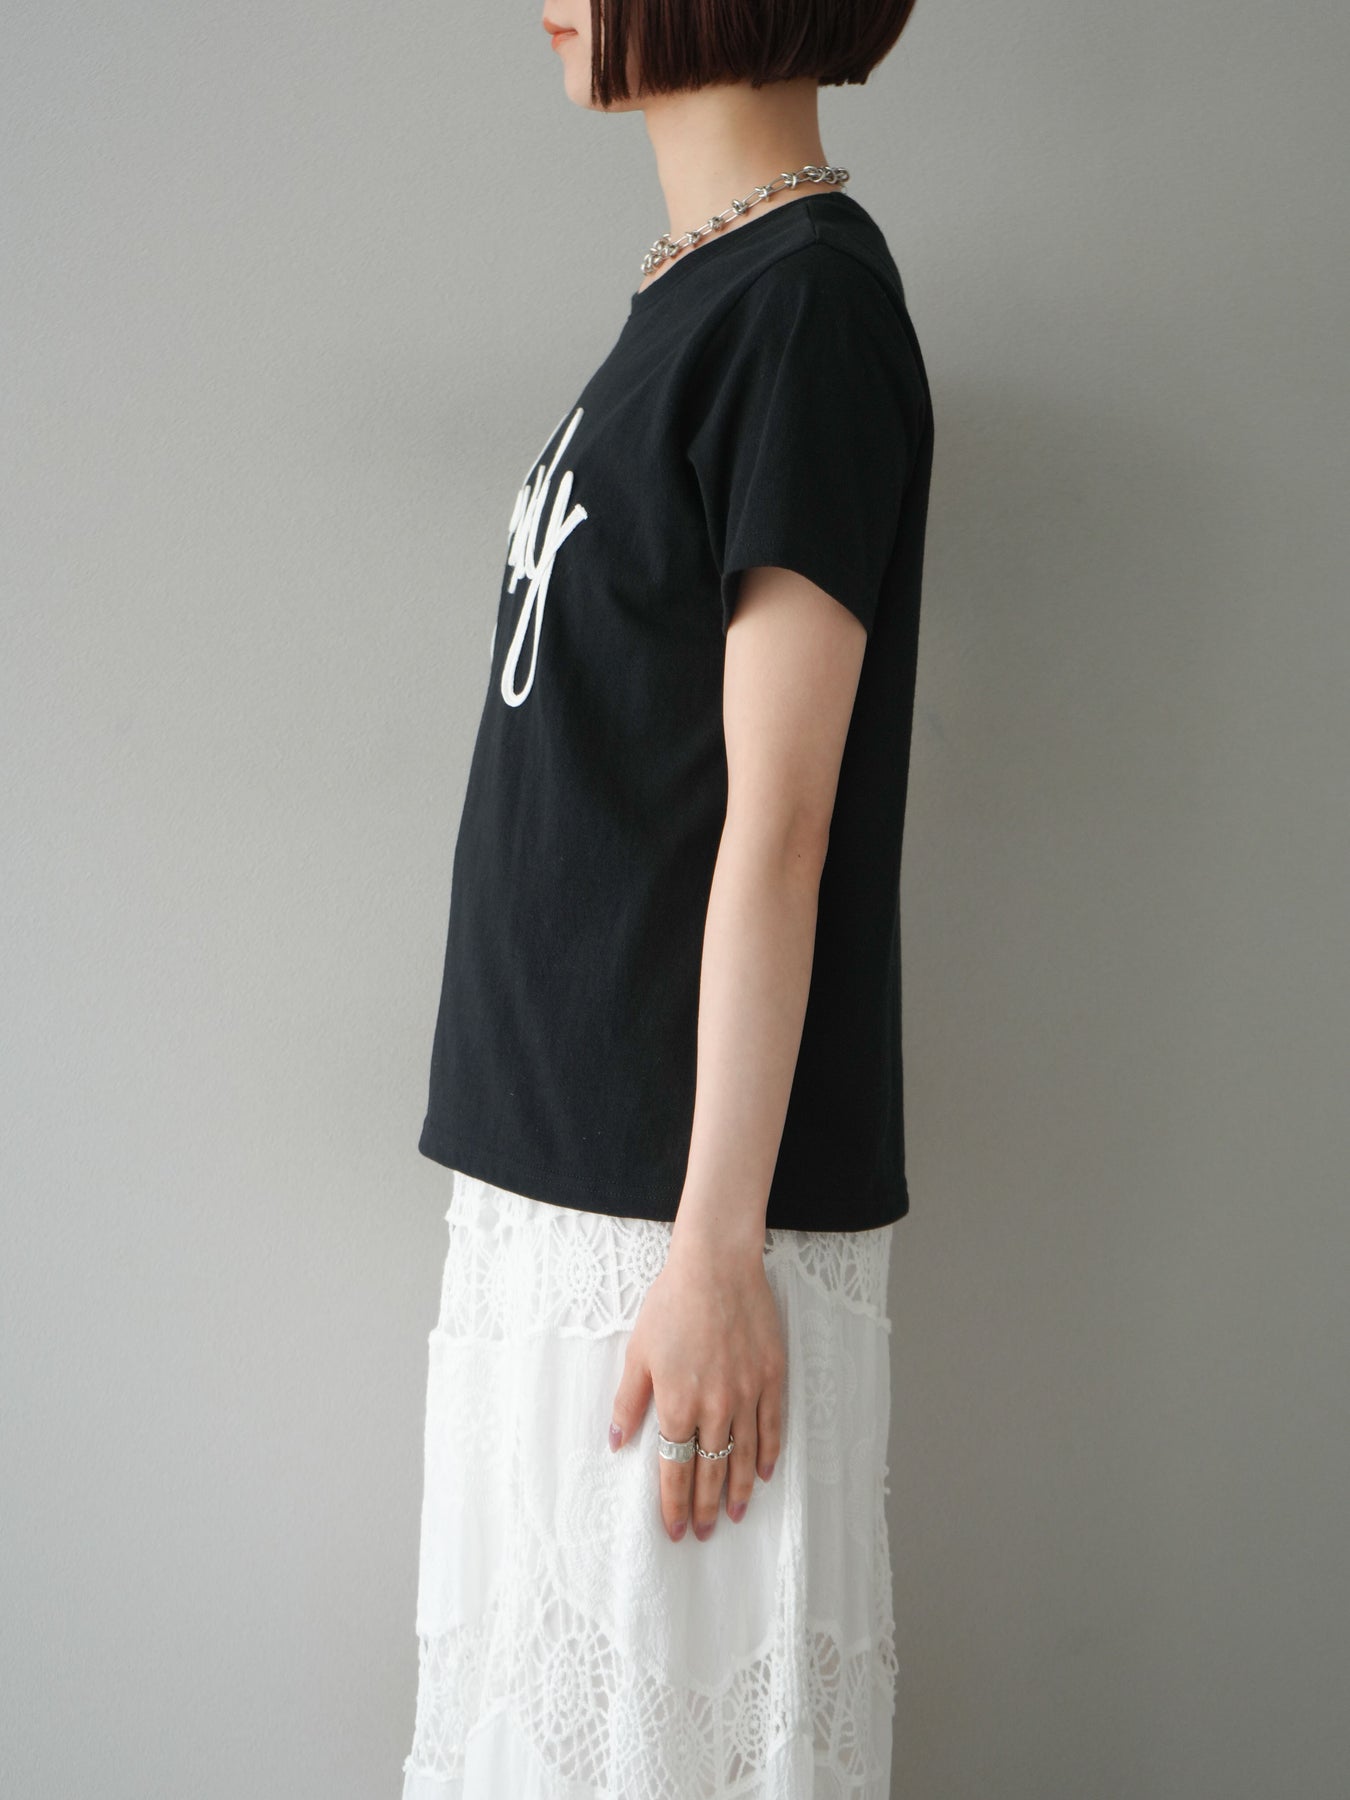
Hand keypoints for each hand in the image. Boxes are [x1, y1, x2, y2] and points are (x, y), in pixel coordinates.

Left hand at [607, 1224, 784, 1541]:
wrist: (716, 1266)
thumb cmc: (671, 1304)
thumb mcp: (638, 1353)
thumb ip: (628, 1403)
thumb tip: (616, 1443)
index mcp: (677, 1404)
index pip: (675, 1469)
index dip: (674, 1504)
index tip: (674, 1529)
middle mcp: (715, 1407)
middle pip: (710, 1470)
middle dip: (704, 1507)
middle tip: (703, 1533)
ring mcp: (748, 1393)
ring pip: (744, 1455)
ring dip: (737, 1489)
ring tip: (734, 1515)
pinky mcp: (772, 1376)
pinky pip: (773, 1426)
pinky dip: (769, 1454)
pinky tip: (765, 1473)